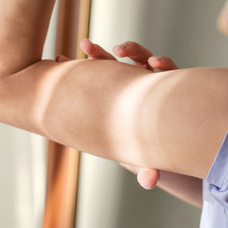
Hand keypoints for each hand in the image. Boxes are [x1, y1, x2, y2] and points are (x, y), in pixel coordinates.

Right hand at [56, 39, 178, 189]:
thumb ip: (148, 168)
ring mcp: (121, 80)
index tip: (152, 63)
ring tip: (85, 46)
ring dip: (100, 52)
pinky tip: (60, 61)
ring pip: (114, 60)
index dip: (162, 63)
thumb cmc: (145, 152)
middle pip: (141, 57)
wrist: (134, 148)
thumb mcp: (144, 158)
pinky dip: (79, 64)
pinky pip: (91, 69)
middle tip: (117, 49)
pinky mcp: (103, 82)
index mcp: (160, 95)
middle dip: (131, 50)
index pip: (166, 71)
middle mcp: (143, 82)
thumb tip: (150, 180)